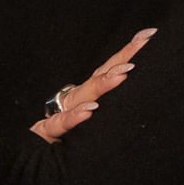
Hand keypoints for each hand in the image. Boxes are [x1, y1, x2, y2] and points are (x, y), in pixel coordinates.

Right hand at [29, 26, 154, 141]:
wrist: (33, 151)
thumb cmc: (67, 134)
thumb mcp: (91, 118)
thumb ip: (112, 107)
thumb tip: (144, 95)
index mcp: (88, 93)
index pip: (111, 68)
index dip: (129, 51)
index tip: (150, 33)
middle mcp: (77, 97)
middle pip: (102, 74)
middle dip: (122, 59)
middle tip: (143, 44)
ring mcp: (64, 111)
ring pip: (84, 95)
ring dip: (104, 84)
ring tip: (123, 74)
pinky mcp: (50, 131)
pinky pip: (63, 123)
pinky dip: (76, 116)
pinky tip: (91, 110)